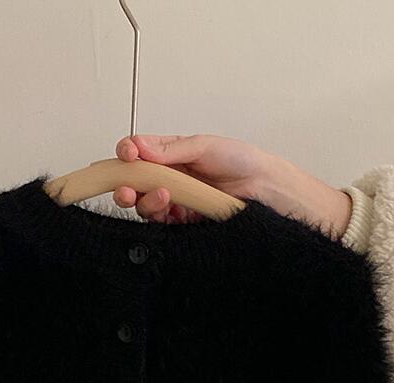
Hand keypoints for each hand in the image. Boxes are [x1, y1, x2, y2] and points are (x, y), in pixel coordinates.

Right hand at [112, 133, 352, 238]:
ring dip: (145, 201)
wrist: (268, 190)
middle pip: (135, 184)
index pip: (139, 156)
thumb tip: (138, 146)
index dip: (128, 155)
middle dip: (125, 185)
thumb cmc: (243, 162)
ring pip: (145, 206)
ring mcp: (177, 203)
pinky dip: (160, 217)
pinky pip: (162, 224)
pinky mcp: (184, 225)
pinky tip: (169, 208)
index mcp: (172, 157)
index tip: (126, 154)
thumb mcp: (205, 146)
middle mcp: (171, 180)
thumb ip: (171, 149)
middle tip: (126, 187)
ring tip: (162, 196)